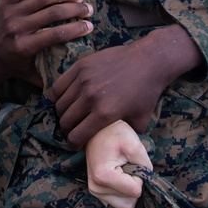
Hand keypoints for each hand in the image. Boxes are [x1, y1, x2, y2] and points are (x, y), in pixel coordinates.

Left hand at [0, 0, 94, 88]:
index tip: (90, 26)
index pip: (56, 35)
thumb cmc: (15, 66)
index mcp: (24, 47)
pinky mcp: (4, 2)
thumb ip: (53, 77)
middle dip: (74, 9)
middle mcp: (16, 28)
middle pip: (52, 13)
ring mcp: (9, 13)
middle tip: (88, 9)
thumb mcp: (33, 75)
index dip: (76, 29)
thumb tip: (77, 75)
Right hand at [48, 24, 201, 148]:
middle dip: (68, 129)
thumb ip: (127, 135)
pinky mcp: (80, 66)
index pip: (76, 136)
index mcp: (104, 114)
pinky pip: (59, 86)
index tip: (76, 143)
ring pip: (60, 104)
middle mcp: (90, 97)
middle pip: (65, 121)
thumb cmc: (146, 92)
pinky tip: (66, 98)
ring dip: (63, 112)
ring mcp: (83, 80)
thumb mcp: (141, 120)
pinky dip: (59, 95)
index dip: (74, 143)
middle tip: (73, 128)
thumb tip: (118, 146)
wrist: (148, 61)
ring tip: (70, 113)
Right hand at [85, 120, 151, 207]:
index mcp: (103, 176)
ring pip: (125, 205)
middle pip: (130, 202)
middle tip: (127, 167)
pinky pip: (118, 202)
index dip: (139, 177)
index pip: (135, 191)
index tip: (131, 163)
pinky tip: (118, 176)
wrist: (98, 129)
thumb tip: (148, 179)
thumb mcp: (134, 143)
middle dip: (134, 186)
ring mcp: (94, 191)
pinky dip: (123, 192)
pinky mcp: (96, 192)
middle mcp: (96, 188)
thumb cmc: (115, 133)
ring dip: (128, 190)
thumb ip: (145, 164)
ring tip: (122, 171)